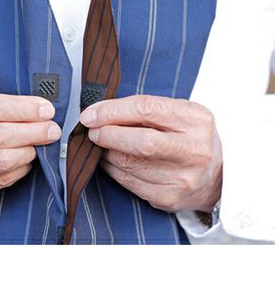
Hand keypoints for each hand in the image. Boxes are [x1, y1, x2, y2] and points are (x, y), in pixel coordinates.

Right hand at [0, 94, 61, 207]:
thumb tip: (34, 108)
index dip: (22, 108)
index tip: (46, 109)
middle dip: (33, 131)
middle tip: (52, 128)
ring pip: (2, 161)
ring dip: (30, 151)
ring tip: (42, 142)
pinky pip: (2, 179)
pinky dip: (21, 168)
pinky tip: (27, 158)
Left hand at [80, 95, 221, 212]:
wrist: (215, 175)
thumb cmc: (188, 137)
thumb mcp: (178, 113)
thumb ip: (144, 109)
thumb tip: (99, 112)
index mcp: (196, 120)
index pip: (146, 109)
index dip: (111, 111)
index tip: (90, 114)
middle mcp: (193, 151)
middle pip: (140, 142)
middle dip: (107, 134)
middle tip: (93, 131)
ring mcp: (182, 178)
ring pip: (128, 163)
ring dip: (106, 152)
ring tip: (103, 143)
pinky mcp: (168, 197)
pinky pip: (127, 181)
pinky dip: (112, 168)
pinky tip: (111, 160)